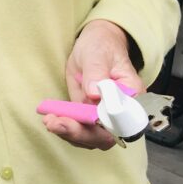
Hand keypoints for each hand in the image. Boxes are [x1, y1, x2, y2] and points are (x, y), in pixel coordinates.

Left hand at [43, 20, 142, 150]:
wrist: (93, 46)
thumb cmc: (102, 46)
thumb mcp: (98, 54)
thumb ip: (97, 72)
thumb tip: (94, 93)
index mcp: (132, 96)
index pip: (126, 121)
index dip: (109, 127)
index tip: (90, 121)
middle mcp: (120, 112)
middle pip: (105, 136)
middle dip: (81, 134)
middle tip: (57, 123)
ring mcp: (102, 117)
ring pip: (90, 137)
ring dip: (68, 133)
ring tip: (50, 121)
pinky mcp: (87, 116)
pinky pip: (78, 130)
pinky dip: (64, 128)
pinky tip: (50, 118)